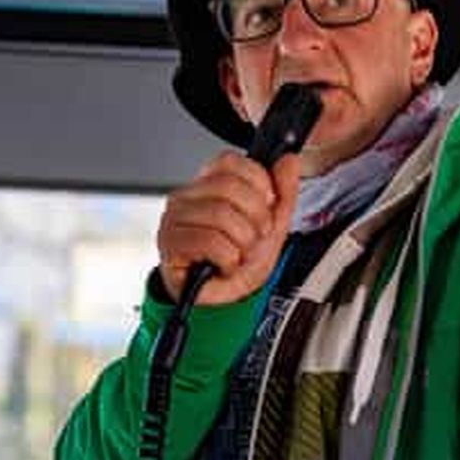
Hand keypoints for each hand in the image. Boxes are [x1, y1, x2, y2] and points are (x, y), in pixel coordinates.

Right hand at [157, 150, 299, 305]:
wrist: (226, 299)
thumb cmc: (240, 259)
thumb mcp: (272, 224)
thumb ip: (283, 191)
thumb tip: (289, 161)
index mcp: (209, 184)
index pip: (230, 161)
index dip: (257, 184)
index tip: (266, 206)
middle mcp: (187, 196)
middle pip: (228, 186)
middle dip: (255, 218)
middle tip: (255, 237)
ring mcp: (175, 218)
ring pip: (220, 214)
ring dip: (242, 243)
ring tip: (239, 255)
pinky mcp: (170, 243)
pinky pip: (209, 241)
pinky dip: (228, 259)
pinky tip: (224, 265)